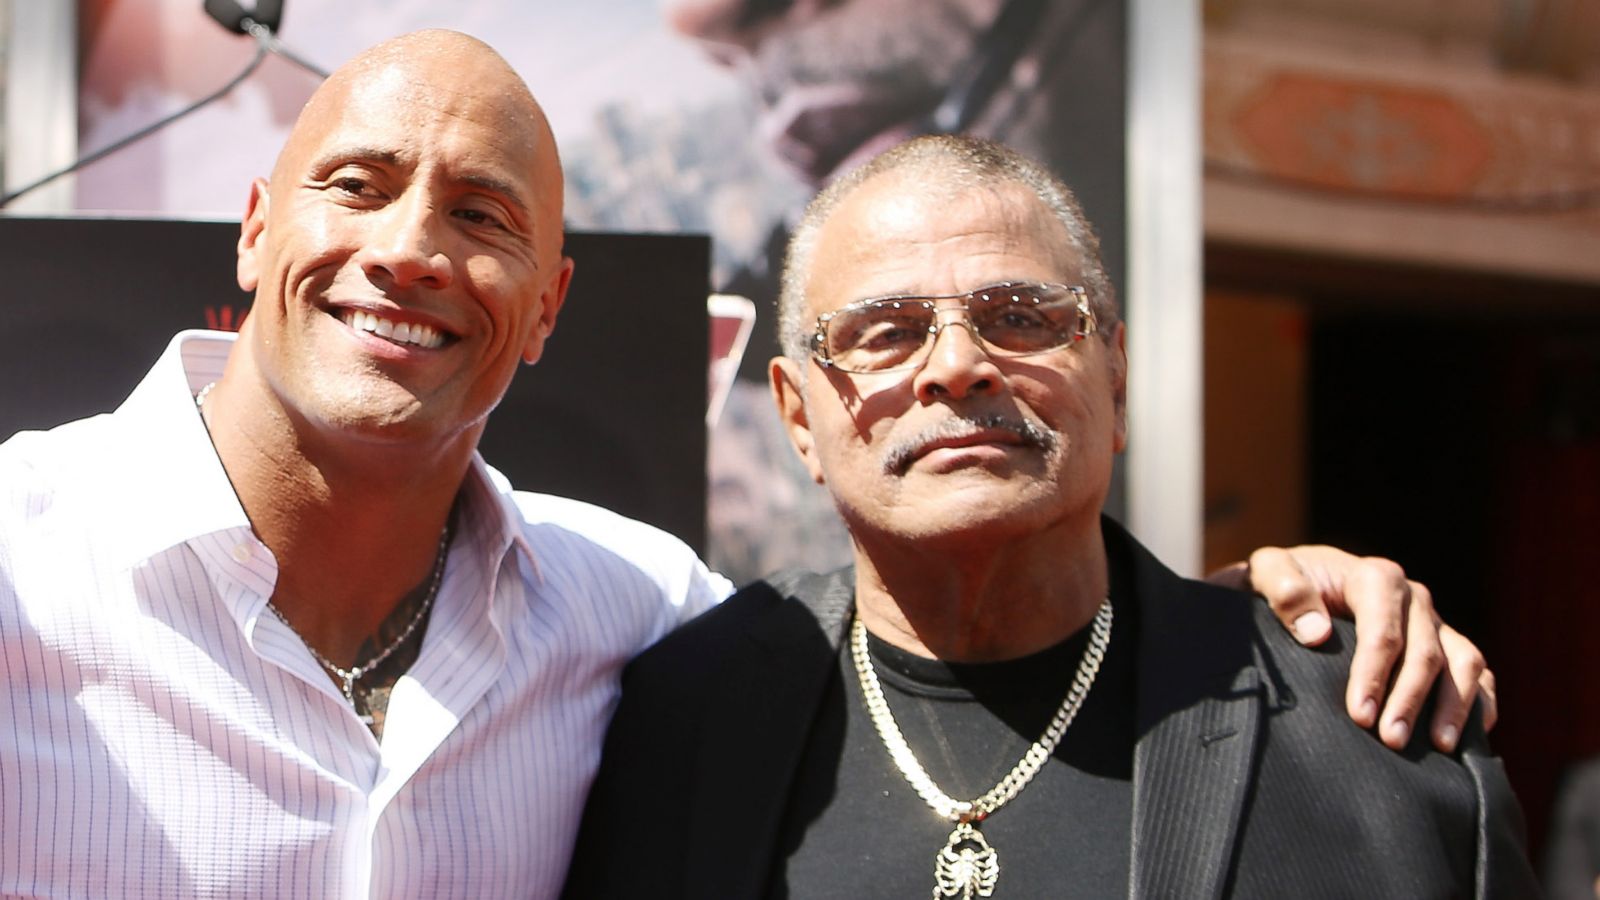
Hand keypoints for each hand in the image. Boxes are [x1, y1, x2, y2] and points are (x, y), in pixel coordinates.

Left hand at [1207, 546, 1494, 752]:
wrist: (1294, 587)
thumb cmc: (1280, 584)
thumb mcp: (1266, 572)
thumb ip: (1284, 591)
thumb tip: (1317, 634)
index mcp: (1375, 578)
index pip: (1383, 632)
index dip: (1375, 675)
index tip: (1359, 715)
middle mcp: (1414, 598)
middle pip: (1425, 653)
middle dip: (1409, 700)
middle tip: (1391, 742)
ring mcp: (1435, 623)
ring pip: (1463, 662)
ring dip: (1454, 706)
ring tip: (1439, 747)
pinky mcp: (1447, 646)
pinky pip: (1477, 673)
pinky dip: (1480, 702)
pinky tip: (1469, 737)